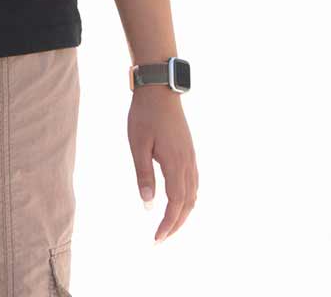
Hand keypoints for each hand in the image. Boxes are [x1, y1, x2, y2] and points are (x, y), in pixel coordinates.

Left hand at [129, 86, 196, 241]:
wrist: (160, 91)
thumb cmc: (144, 116)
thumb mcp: (138, 146)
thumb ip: (144, 175)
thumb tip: (147, 205)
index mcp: (175, 164)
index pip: (176, 204)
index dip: (167, 224)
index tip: (156, 240)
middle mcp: (188, 164)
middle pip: (187, 204)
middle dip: (176, 225)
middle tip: (160, 240)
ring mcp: (191, 159)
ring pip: (193, 195)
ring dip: (182, 215)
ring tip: (168, 227)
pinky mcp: (189, 154)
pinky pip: (193, 184)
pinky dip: (187, 200)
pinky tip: (178, 204)